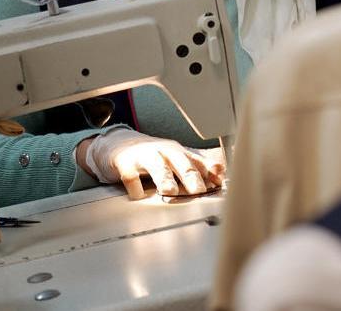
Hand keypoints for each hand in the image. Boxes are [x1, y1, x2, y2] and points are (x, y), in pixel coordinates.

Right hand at [78, 128, 224, 199]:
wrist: (120, 144)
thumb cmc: (153, 155)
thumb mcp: (176, 158)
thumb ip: (197, 167)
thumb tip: (220, 176)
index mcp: (178, 152)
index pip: (198, 162)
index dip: (209, 172)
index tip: (219, 182)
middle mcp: (164, 152)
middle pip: (180, 163)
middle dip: (191, 176)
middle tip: (199, 190)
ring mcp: (144, 157)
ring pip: (157, 167)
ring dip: (164, 179)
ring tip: (170, 191)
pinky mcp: (125, 164)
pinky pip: (131, 176)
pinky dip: (135, 187)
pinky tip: (139, 196)